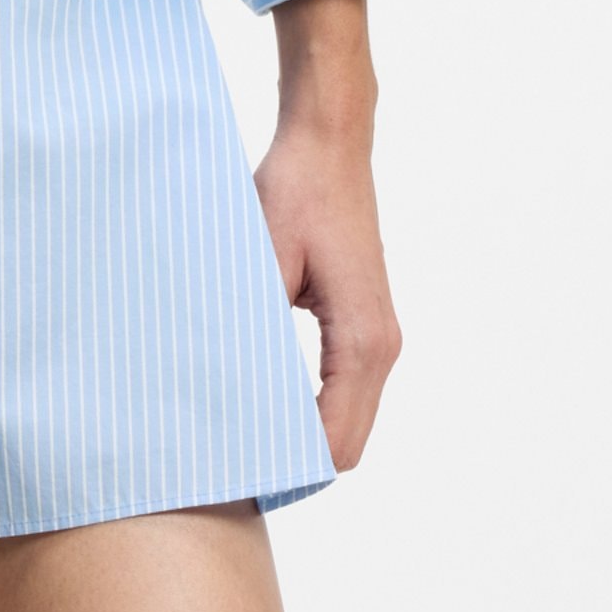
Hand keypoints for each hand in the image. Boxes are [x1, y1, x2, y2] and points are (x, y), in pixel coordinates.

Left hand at [255, 0, 402, 470]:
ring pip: (344, 414)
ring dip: (300, 428)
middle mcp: (381, 347)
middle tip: (230, 459)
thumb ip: (257, 336)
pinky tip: (259, 392)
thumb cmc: (297, 192)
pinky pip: (339, 383)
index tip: (237, 469)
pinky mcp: (361, 320)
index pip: (336, 444)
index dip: (289, 466)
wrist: (327, 141)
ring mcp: (376, 335)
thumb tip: (233, 396)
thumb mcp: (264, 266)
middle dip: (294, 456)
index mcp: (364, 342)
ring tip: (239, 430)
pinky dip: (307, 400)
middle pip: (344, 439)